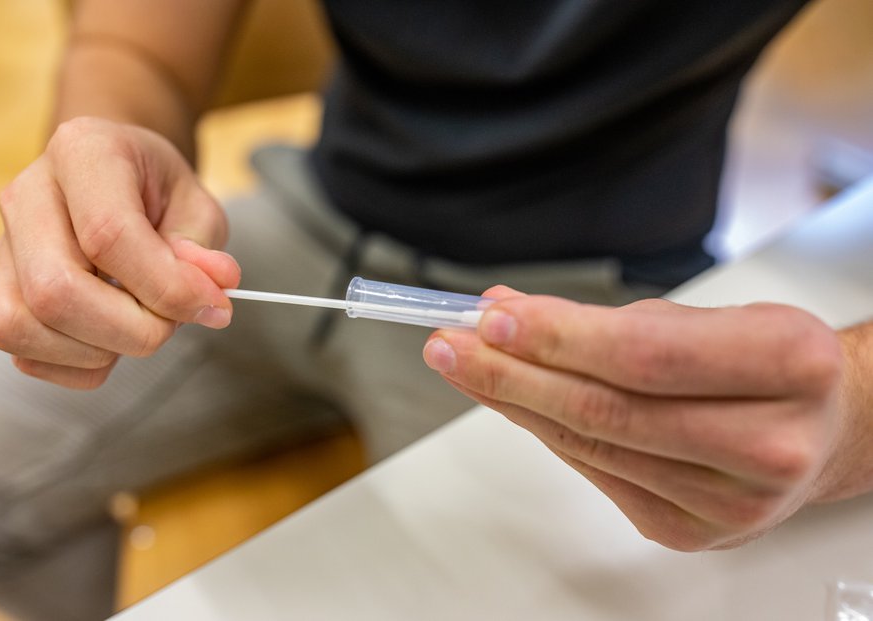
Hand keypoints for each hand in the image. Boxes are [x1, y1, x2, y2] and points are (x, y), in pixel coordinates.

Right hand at [0, 117, 239, 388]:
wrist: (117, 179)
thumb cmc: (157, 191)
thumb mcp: (197, 205)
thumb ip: (203, 249)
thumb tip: (210, 294)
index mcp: (82, 153)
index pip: (109, 235)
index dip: (166, 286)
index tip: (213, 306)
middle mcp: (26, 197)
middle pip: (55, 290)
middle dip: (131, 329)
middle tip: (172, 321)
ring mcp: (2, 248)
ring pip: (24, 328)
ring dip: (100, 351)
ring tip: (140, 326)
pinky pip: (25, 355)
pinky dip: (80, 366)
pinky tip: (113, 338)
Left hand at [423, 287, 843, 550]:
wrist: (820, 429)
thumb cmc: (766, 366)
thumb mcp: (705, 316)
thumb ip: (604, 317)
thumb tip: (508, 311)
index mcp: (788, 365)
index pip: (645, 354)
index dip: (559, 338)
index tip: (494, 318)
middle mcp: (769, 442)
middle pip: (608, 408)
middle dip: (514, 373)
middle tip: (455, 346)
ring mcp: (731, 500)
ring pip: (594, 445)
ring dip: (517, 403)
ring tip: (470, 368)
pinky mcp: (694, 532)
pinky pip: (598, 474)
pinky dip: (550, 435)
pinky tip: (519, 405)